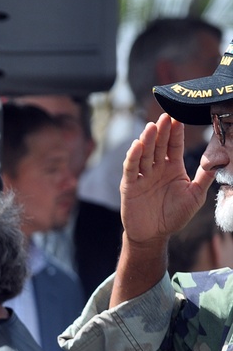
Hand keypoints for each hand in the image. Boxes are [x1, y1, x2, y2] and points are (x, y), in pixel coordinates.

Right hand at [120, 114, 214, 246]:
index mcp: (173, 168)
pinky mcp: (129, 185)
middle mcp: (157, 168)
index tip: (178, 117)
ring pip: (145, 154)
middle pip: (159, 146)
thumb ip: (205, 178)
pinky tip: (137, 145)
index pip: (174, 146)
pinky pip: (131, 168)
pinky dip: (133, 157)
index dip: (176, 132)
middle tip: (165, 116)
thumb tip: (221, 159)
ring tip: (151, 126)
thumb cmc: (174, 216)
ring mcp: (142, 176)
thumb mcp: (195, 196)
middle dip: (162, 131)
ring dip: (147, 140)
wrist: (153, 235)